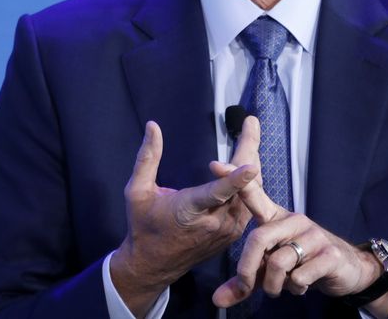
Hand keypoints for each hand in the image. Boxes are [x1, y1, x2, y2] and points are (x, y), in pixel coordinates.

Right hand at [109, 121, 258, 316]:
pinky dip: (249, 181)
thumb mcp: (136, 191)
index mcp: (189, 211)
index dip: (235, 180)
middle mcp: (215, 222)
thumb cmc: (143, 225)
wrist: (153, 265)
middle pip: (241, 185)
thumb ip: (147, 158)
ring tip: (250, 135)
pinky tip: (249, 161)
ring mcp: (227, 230)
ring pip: (250, 192)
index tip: (251, 165)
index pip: (217, 193)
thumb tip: (153, 126)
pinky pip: (248, 203)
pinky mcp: (233, 233)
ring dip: (251, 162)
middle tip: (251, 123)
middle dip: (248, 150)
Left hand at [209, 120, 387, 317]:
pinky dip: (295, 289)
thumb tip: (216, 300)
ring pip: (278, 263)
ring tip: (283, 286)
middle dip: (247, 270)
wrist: (347, 269)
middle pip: (259, 239)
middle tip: (247, 287)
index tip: (214, 165)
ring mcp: (313, 235)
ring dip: (274, 285)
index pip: (254, 195)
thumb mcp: (270, 270)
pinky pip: (299, 277)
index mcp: (276, 218)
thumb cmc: (301, 264)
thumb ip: (244, 282)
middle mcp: (294, 220)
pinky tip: (302, 285)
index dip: (236, 179)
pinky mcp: (329, 254)